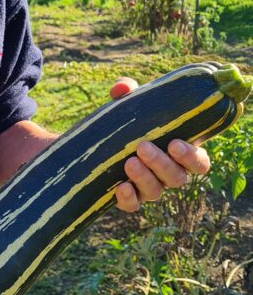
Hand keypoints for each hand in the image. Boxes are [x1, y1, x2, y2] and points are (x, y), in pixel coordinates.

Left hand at [109, 78, 210, 211]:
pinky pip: (133, 205)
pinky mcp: (127, 197)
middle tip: (142, 147)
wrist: (94, 143)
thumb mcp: (127, 106)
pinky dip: (128, 199)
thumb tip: (123, 88)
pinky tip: (121, 187)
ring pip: (156, 192)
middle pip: (177, 178)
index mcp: (178, 153)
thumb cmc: (124, 123)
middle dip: (161, 164)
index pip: (199, 163)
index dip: (192, 157)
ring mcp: (148, 188)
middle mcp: (167, 174)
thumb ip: (127, 93)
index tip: (174, 143)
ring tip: (128, 162)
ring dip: (144, 177)